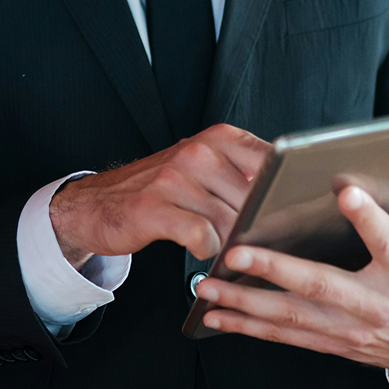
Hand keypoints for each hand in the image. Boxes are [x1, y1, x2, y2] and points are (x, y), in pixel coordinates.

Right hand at [50, 124, 270, 266]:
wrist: (96, 204)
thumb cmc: (160, 189)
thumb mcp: (204, 167)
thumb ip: (243, 175)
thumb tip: (289, 200)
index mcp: (217, 138)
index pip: (270, 160)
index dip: (285, 190)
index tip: (292, 210)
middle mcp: (197, 152)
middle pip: (252, 199)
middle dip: (255, 226)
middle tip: (249, 240)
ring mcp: (173, 178)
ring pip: (228, 221)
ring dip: (229, 242)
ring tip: (221, 246)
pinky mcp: (154, 208)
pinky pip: (201, 236)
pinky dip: (206, 250)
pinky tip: (199, 249)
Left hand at [194, 156, 388, 383]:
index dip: (370, 220)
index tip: (346, 193)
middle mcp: (376, 306)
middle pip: (321, 286)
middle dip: (275, 271)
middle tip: (235, 252)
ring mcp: (350, 329)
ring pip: (292, 316)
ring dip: (246, 302)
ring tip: (206, 285)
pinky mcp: (333, 342)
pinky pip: (286, 337)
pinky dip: (249, 327)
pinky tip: (214, 314)